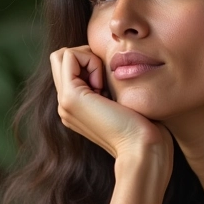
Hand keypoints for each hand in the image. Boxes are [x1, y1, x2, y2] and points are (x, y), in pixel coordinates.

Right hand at [49, 46, 172, 166]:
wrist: (140, 148)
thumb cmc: (143, 125)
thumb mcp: (121, 98)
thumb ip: (109, 84)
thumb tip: (110, 61)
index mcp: (76, 106)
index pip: (69, 66)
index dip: (90, 62)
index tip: (110, 85)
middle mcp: (65, 104)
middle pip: (61, 59)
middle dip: (86, 57)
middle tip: (106, 79)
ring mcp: (64, 102)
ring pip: (62, 55)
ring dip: (87, 59)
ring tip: (104, 84)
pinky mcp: (70, 97)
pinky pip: (70, 56)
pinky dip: (90, 60)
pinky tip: (103, 85)